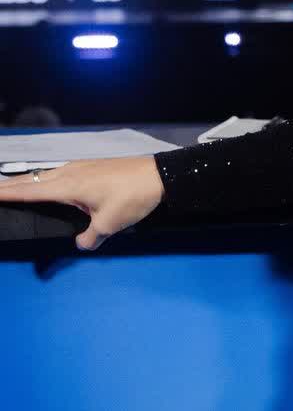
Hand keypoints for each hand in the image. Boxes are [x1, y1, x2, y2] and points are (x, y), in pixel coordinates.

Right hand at [0, 156, 165, 251]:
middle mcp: (69, 172)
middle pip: (32, 180)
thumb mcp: (110, 224)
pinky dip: (45, 179)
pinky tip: (48, 185)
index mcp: (68, 185)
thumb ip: (91, 237)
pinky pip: (59, 173)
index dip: (6, 192)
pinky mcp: (91, 166)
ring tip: (13, 188)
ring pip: (45, 175)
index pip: (28, 190)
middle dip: (10, 186)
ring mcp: (80, 166)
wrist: (160, 175)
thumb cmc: (133, 197)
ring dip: (28, 182)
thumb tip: (82, 244)